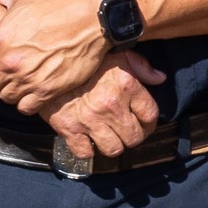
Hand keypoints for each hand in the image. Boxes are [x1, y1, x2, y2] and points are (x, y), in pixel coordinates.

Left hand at [0, 0, 114, 116]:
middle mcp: (8, 63)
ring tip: (21, 82)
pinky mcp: (47, 90)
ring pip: (5, 98)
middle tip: (6, 73)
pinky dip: (27, 102)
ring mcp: (28, 78)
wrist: (93, 18)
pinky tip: (33, 91)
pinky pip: (25, 108)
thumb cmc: (58, 5)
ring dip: (11, 91)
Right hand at [43, 52, 169, 162]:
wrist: (47, 62)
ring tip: (110, 137)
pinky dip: (88, 150)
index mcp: (126, 86)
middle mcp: (110, 105)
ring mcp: (89, 119)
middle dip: (133, 136)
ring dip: (114, 145)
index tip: (144, 123)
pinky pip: (85, 152)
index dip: (150, 123)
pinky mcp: (68, 128)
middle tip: (127, 132)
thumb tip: (159, 78)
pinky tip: (88, 140)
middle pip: (134, 137)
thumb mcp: (118, 54)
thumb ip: (141, 66)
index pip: (150, 115)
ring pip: (113, 149)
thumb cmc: (87, 60)